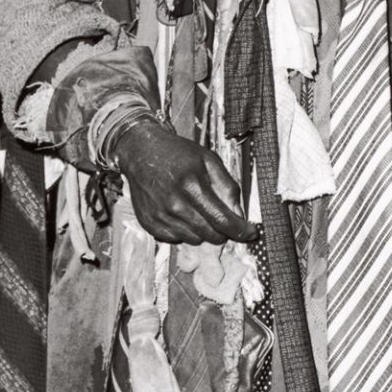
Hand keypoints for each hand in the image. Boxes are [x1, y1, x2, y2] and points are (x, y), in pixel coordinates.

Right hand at [113, 118, 258, 245]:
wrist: (141, 152)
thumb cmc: (177, 154)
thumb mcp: (209, 160)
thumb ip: (227, 187)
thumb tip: (239, 214)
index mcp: (192, 186)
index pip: (222, 220)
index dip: (241, 231)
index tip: (250, 233)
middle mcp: (174, 205)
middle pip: (210, 235)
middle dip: (222, 230)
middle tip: (220, 217)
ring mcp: (160, 216)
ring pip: (195, 240)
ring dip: (202, 230)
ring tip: (196, 210)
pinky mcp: (150, 224)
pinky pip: (176, 239)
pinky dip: (183, 230)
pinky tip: (180, 213)